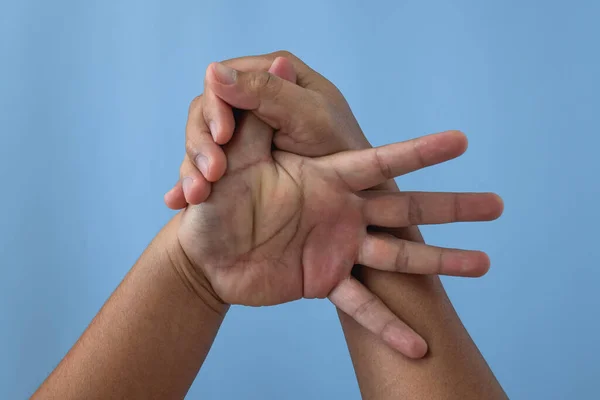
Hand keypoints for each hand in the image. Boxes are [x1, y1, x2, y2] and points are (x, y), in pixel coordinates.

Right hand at [164, 51, 377, 207]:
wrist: (356, 195)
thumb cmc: (342, 152)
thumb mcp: (309, 118)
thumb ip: (267, 91)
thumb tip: (213, 71)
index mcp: (275, 78)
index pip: (226, 79)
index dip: (217, 106)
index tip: (222, 137)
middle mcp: (255, 100)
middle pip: (207, 110)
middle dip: (201, 141)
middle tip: (211, 173)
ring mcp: (244, 131)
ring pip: (202, 139)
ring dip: (191, 165)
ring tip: (192, 196)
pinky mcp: (237, 158)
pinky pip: (205, 165)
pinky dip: (191, 183)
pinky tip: (179, 202)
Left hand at [177, 121, 503, 357]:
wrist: (205, 252)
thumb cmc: (217, 200)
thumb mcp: (237, 159)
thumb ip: (259, 119)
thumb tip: (272, 66)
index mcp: (326, 179)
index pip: (380, 162)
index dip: (420, 152)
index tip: (461, 142)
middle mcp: (341, 212)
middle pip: (406, 209)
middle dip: (452, 207)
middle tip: (497, 205)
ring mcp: (337, 249)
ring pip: (398, 256)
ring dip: (441, 262)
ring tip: (485, 264)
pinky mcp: (323, 282)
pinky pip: (361, 306)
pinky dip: (389, 326)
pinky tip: (419, 347)